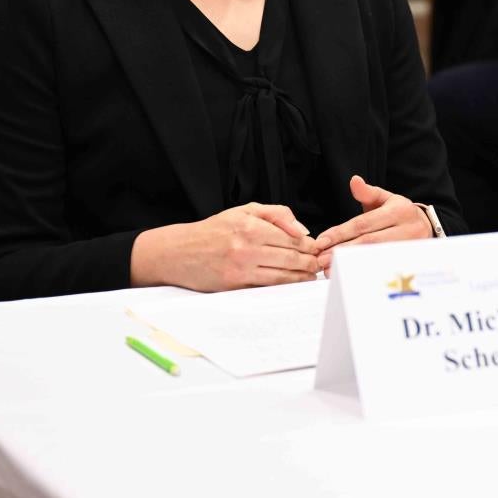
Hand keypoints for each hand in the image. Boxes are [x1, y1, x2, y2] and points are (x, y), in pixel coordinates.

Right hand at [131, 202, 321, 290]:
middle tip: (318, 265)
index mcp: (251, 226)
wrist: (179, 252)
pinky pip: (265, 287)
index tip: (317, 249)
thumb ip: (276, 214)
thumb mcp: (243, 211)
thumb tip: (302, 229)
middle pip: (291, 258)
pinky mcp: (235, 285)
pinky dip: (281, 286)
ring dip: (300, 278)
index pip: (292, 239)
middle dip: (309, 263)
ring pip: (282, 276)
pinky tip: (290, 284)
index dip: (309, 247)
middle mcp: (247, 247)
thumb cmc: (213, 230)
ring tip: (310, 277)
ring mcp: (241, 268)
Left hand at [314, 175, 434, 268]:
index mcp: (398, 211)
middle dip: (342, 251)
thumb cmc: (401, 213)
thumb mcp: (387, 199)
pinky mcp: (410, 262)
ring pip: (375, 257)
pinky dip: (362, 271)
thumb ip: (367, 192)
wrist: (428, 228)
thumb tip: (354, 181)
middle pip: (368, 242)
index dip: (341, 233)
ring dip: (350, 264)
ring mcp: (410, 248)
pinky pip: (382, 268)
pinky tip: (347, 273)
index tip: (321, 242)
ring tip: (329, 269)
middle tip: (321, 259)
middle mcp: (406, 229)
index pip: (364, 223)